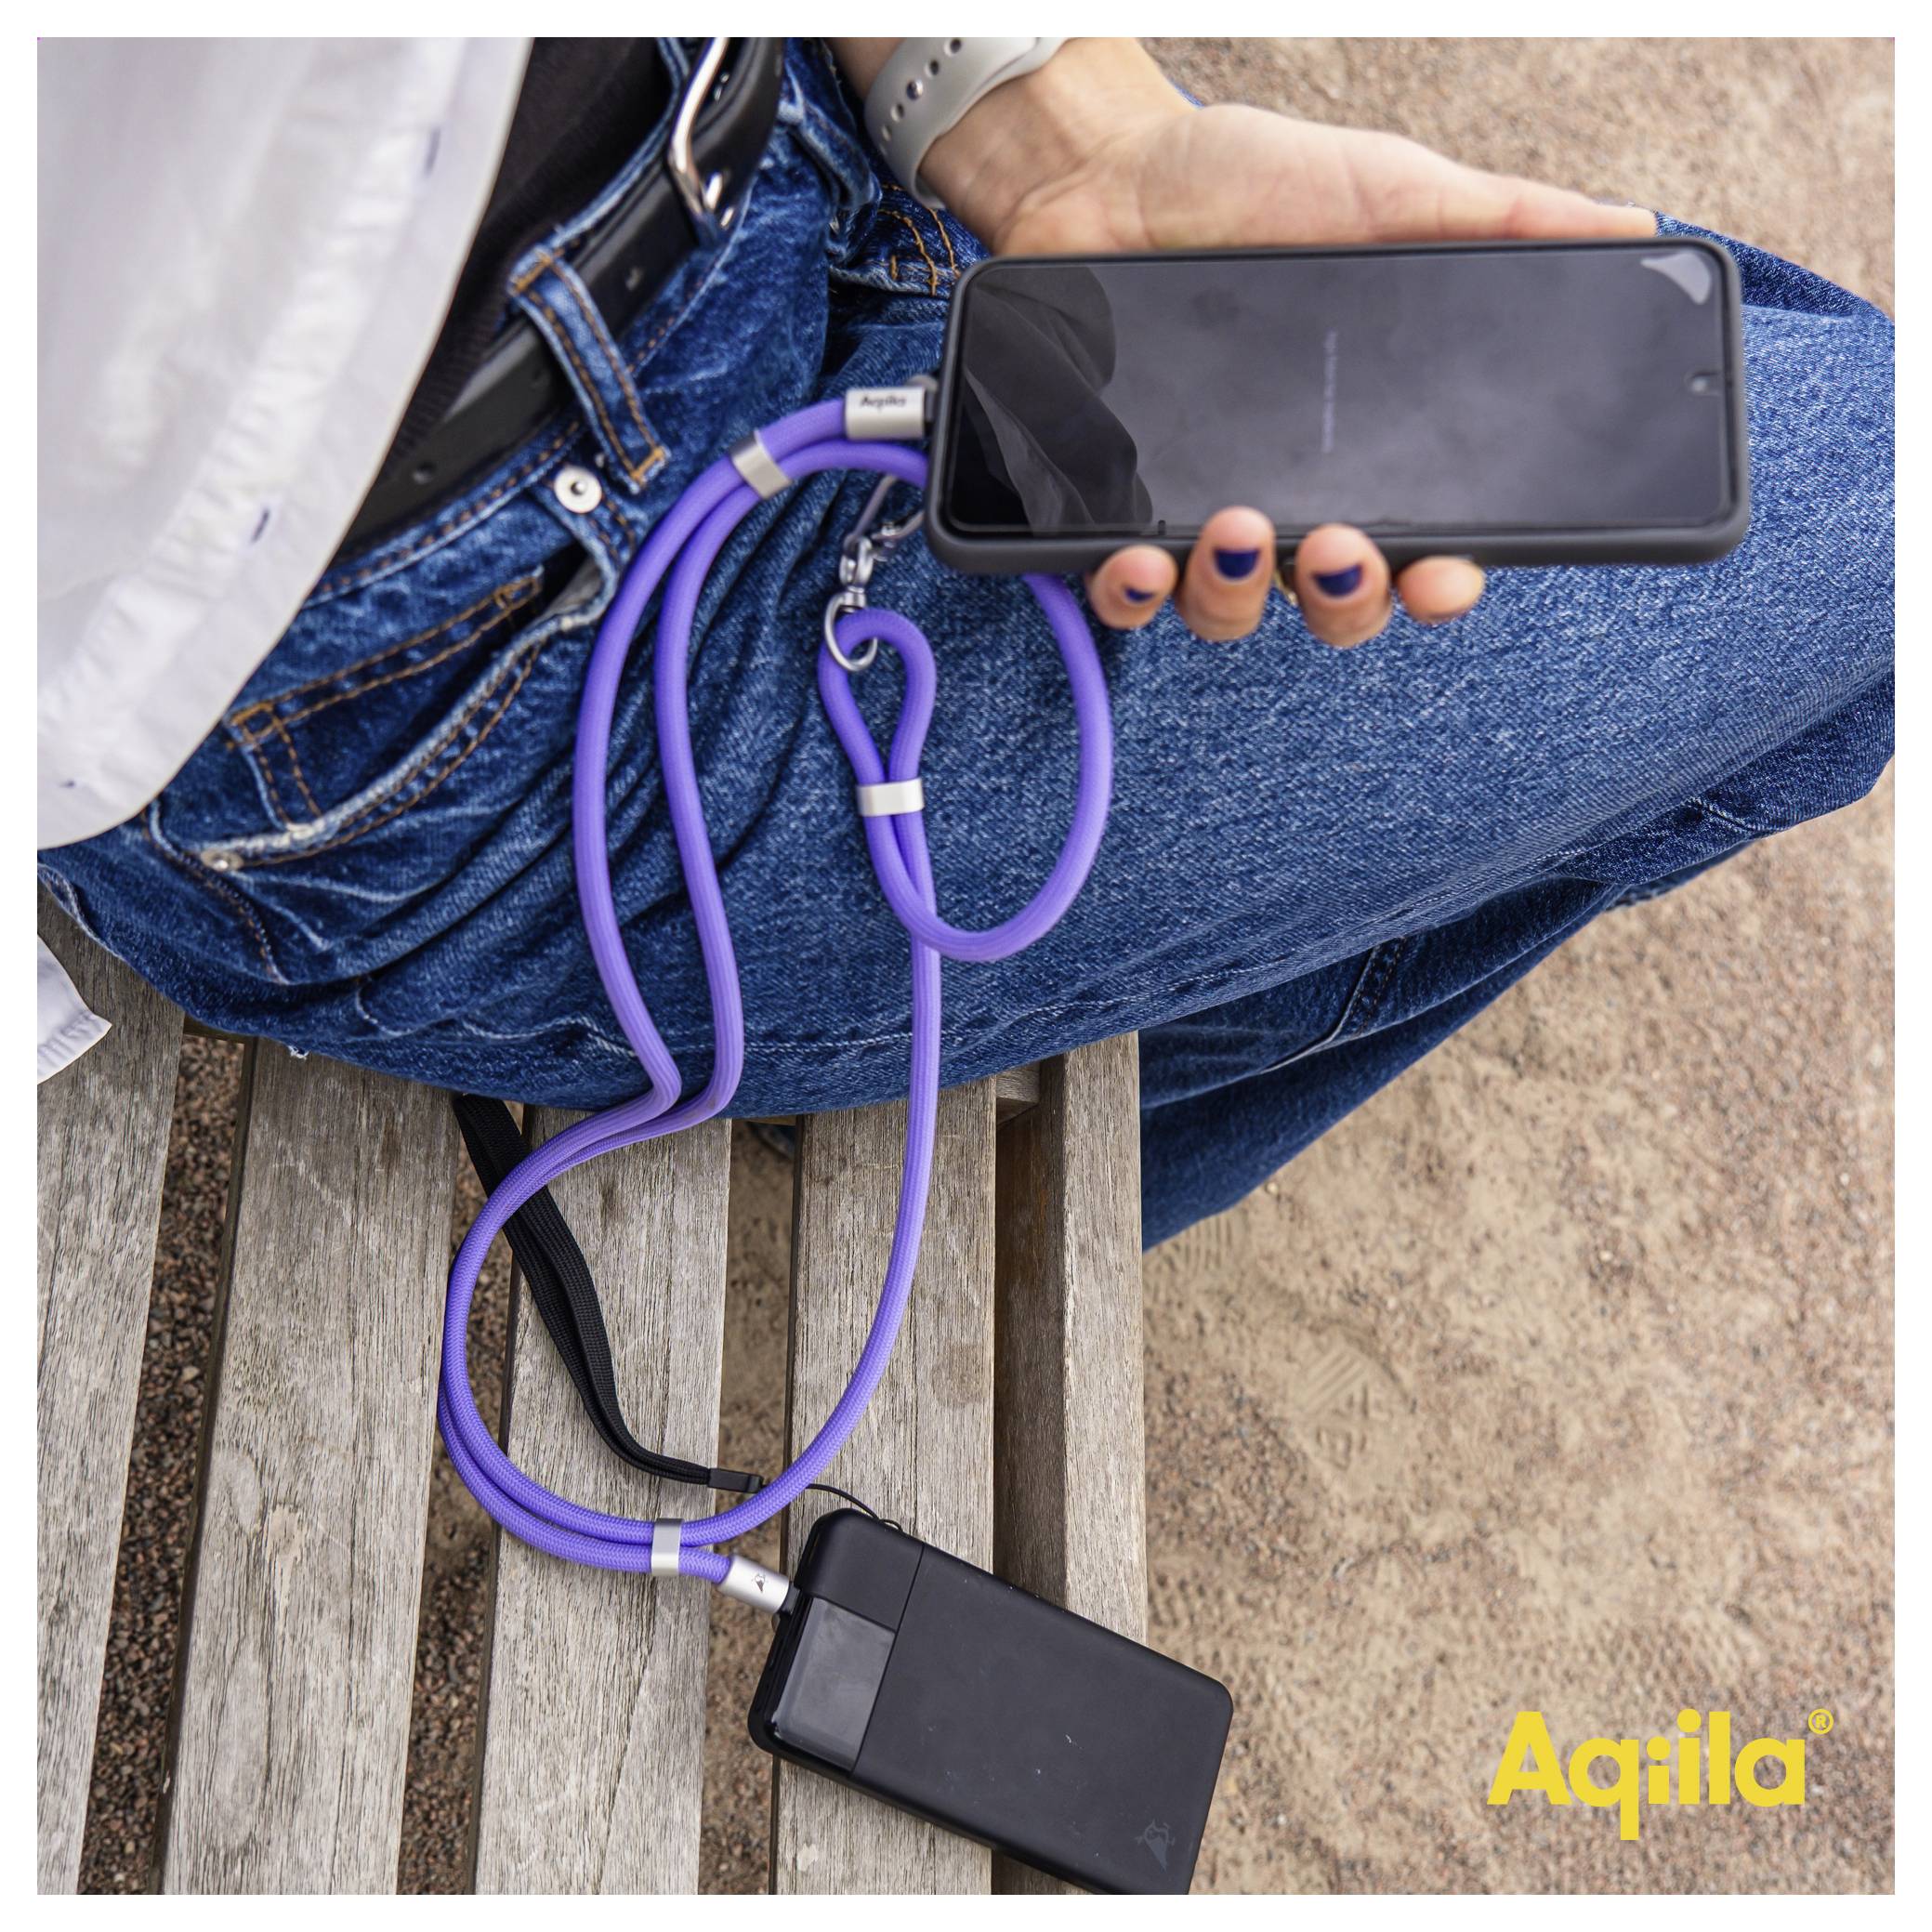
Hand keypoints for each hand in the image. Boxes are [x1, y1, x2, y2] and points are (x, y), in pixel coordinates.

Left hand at [911, 41, 1656, 645]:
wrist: (1113, 168)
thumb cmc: (1251, 186)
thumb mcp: (1390, 192)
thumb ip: (1501, 222)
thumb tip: (1632, 228)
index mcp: (1371, 447)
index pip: (1425, 548)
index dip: (1441, 586)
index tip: (1444, 579)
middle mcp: (1293, 495)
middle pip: (1335, 603)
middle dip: (1345, 597)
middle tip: (1340, 546)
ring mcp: (1202, 509)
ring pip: (1232, 612)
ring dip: (1237, 592)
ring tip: (1234, 526)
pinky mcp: (1117, 510)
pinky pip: (1127, 594)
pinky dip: (1133, 593)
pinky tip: (1138, 559)